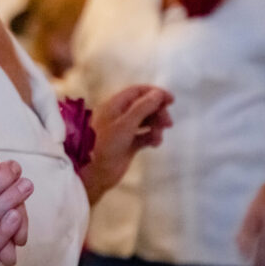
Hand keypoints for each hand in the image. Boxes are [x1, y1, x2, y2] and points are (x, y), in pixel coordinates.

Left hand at [81, 85, 172, 203]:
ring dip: (156, 126)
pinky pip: (145, 136)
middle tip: (168, 123)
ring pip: (146, 121)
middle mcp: (119, 116)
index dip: (155, 93)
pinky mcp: (128, 145)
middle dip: (158, 112)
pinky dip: (152, 137)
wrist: (93, 174)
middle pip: (144, 106)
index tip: (171, 100)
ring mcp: (123, 131)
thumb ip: (142, 108)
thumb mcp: (125, 124)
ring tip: (158, 137)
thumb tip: (158, 94)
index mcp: (114, 105)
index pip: (137, 92)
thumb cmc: (105, 145)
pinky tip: (155, 144)